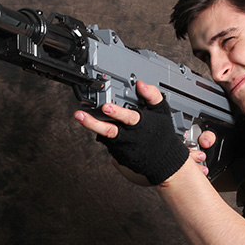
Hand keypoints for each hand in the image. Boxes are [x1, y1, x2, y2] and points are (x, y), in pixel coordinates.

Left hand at [73, 81, 190, 184]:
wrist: (164, 160)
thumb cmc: (162, 134)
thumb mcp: (162, 112)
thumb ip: (152, 96)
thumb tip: (141, 84)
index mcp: (141, 124)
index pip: (129, 117)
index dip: (118, 112)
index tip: (106, 107)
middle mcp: (130, 137)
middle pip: (110, 130)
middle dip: (94, 122)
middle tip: (80, 114)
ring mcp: (123, 147)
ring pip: (105, 136)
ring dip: (91, 126)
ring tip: (80, 116)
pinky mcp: (119, 155)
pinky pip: (107, 143)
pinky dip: (102, 134)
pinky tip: (96, 125)